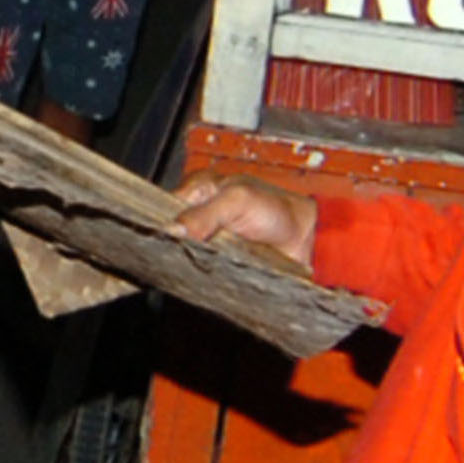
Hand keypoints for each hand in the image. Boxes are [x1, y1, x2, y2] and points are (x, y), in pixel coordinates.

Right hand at [170, 175, 317, 270]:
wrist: (305, 240)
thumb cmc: (278, 210)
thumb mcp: (238, 201)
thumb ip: (205, 214)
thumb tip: (172, 230)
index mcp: (199, 188)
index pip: (163, 205)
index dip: (158, 221)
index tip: (157, 238)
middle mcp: (198, 212)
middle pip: (170, 230)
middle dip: (169, 243)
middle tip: (175, 253)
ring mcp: (206, 238)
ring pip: (182, 251)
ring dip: (185, 259)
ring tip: (190, 264)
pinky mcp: (216, 259)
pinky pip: (198, 266)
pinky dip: (199, 271)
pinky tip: (201, 274)